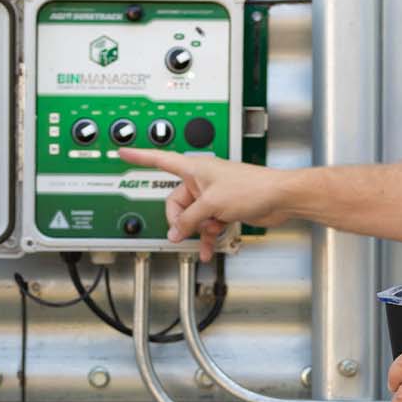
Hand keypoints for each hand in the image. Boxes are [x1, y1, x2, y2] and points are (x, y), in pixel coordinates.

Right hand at [116, 148, 297, 259]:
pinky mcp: (224, 207)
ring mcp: (212, 194)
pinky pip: (207, 224)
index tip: (123, 151)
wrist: (279, 197)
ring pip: (192, 216)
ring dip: (196, 231)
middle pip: (176, 201)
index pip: (159, 159)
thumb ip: (189, 219)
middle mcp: (201, 179)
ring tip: (203, 241)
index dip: (139, 156)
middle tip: (184, 231)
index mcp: (194, 168)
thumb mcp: (211, 204)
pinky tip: (209, 249)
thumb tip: (175, 231)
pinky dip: (208, 237)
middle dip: (180, 220)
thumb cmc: (252, 187)